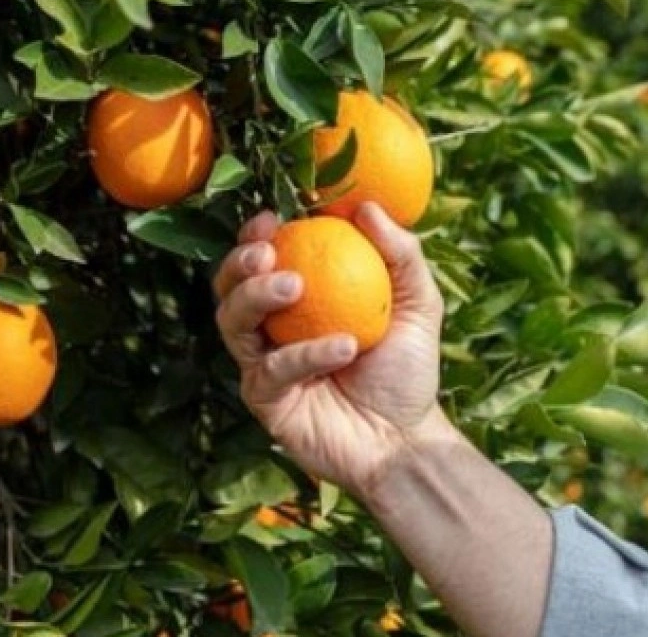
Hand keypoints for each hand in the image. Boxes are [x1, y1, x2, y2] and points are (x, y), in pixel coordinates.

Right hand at [213, 202, 448, 496]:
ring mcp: (263, 365)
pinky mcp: (265, 402)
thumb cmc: (407, 368)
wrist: (405, 439)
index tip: (273, 218)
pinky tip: (343, 346)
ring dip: (257, 297)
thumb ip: (400, 253)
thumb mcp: (417, 302)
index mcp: (296, 300)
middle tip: (268, 252)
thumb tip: (366, 207)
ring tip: (297, 286)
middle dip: (239, 263)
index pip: (261, 259)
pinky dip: (304, 354)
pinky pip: (270, 371)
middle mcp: (270, 330)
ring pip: (232, 324)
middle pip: (229, 288)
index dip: (254, 235)